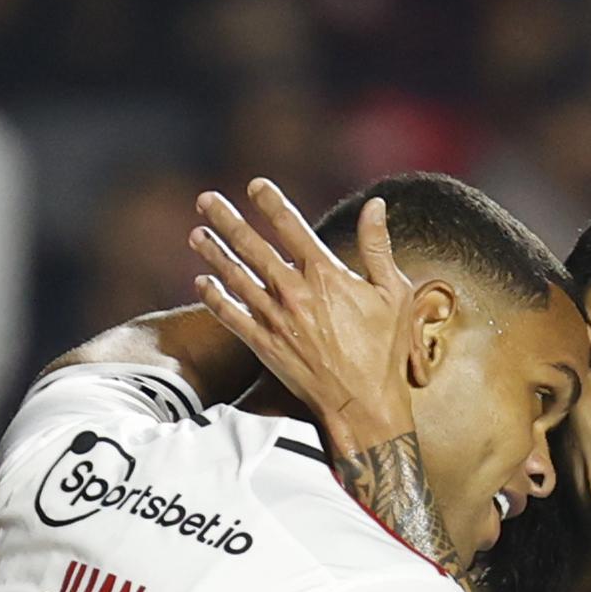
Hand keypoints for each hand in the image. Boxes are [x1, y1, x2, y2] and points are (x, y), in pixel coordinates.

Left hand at [190, 180, 418, 451]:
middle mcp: (295, 292)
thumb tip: (375, 205)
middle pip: (252, 246)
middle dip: (228, 220)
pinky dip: (215, 299)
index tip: (254, 185)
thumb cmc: (384, 352)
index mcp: (326, 274)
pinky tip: (202, 283)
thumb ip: (378, 246)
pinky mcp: (265, 346)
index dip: (271, 203)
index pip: (292, 226)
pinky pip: (232, 317)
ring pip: (236, 278)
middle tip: (205, 199)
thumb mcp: (394, 294)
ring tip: (196, 234)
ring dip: (213, 254)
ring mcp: (276, 320)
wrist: (364, 406)